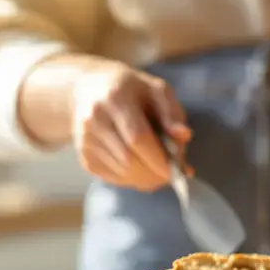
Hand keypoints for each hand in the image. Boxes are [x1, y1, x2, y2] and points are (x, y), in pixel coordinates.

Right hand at [68, 55, 191, 191]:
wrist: (88, 90)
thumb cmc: (130, 90)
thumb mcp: (156, 90)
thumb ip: (172, 113)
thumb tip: (184, 136)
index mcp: (115, 98)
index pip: (137, 138)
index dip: (159, 159)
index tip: (178, 171)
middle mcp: (95, 121)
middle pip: (129, 161)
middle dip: (155, 173)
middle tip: (172, 174)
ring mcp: (86, 142)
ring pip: (122, 173)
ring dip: (146, 178)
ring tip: (158, 167)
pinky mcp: (85, 158)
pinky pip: (115, 179)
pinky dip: (134, 179)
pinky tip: (141, 166)